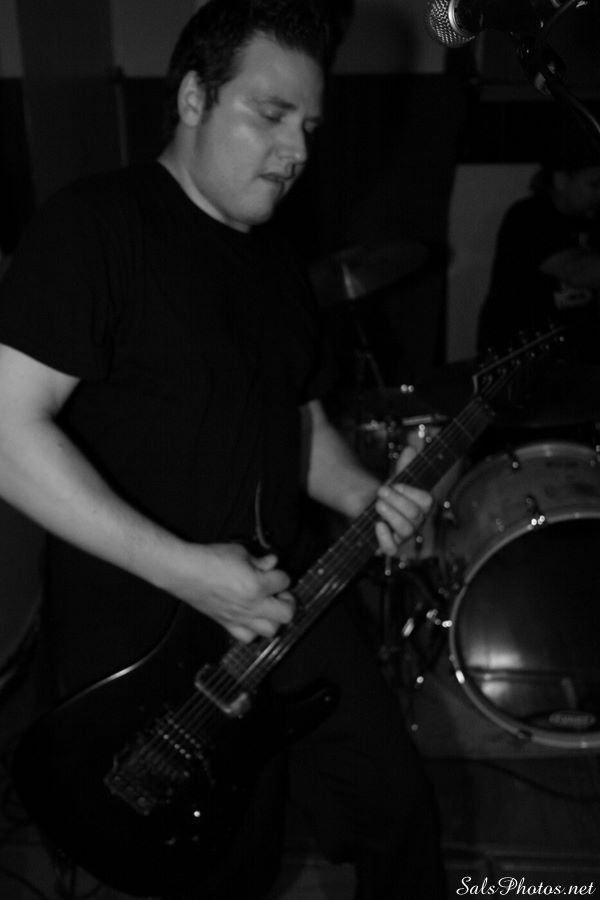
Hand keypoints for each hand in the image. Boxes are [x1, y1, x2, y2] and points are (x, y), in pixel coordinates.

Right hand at [165, 542, 293, 643]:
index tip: (275, 571)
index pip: (285, 581)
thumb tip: (272, 563)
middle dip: (287, 602)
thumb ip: (259, 560)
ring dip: (273, 618)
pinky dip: (253, 630)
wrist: (185, 571)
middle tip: (279, 594)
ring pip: (271, 631)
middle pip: (286, 614)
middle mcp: (252, 605)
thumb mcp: (239, 551)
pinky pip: (248, 637)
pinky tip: (250, 617)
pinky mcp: (227, 624)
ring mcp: (240, 618)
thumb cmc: (210, 558)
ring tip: (267, 606)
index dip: (282, 574)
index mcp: (257, 585)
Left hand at [374, 446, 432, 555]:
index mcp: (422, 505)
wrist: (369, 506)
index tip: (395, 483)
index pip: (427, 501)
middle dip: (396, 501)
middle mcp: (417, 522)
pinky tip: (377, 525)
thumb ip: (404, 464)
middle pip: (416, 516)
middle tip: (381, 491)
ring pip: (407, 531)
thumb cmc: (388, 493)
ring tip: (377, 504)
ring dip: (391, 515)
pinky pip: (392, 549)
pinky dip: (384, 538)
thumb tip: (410, 448)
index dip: (411, 492)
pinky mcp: (389, 545)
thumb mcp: (396, 477)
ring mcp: (404, 535)